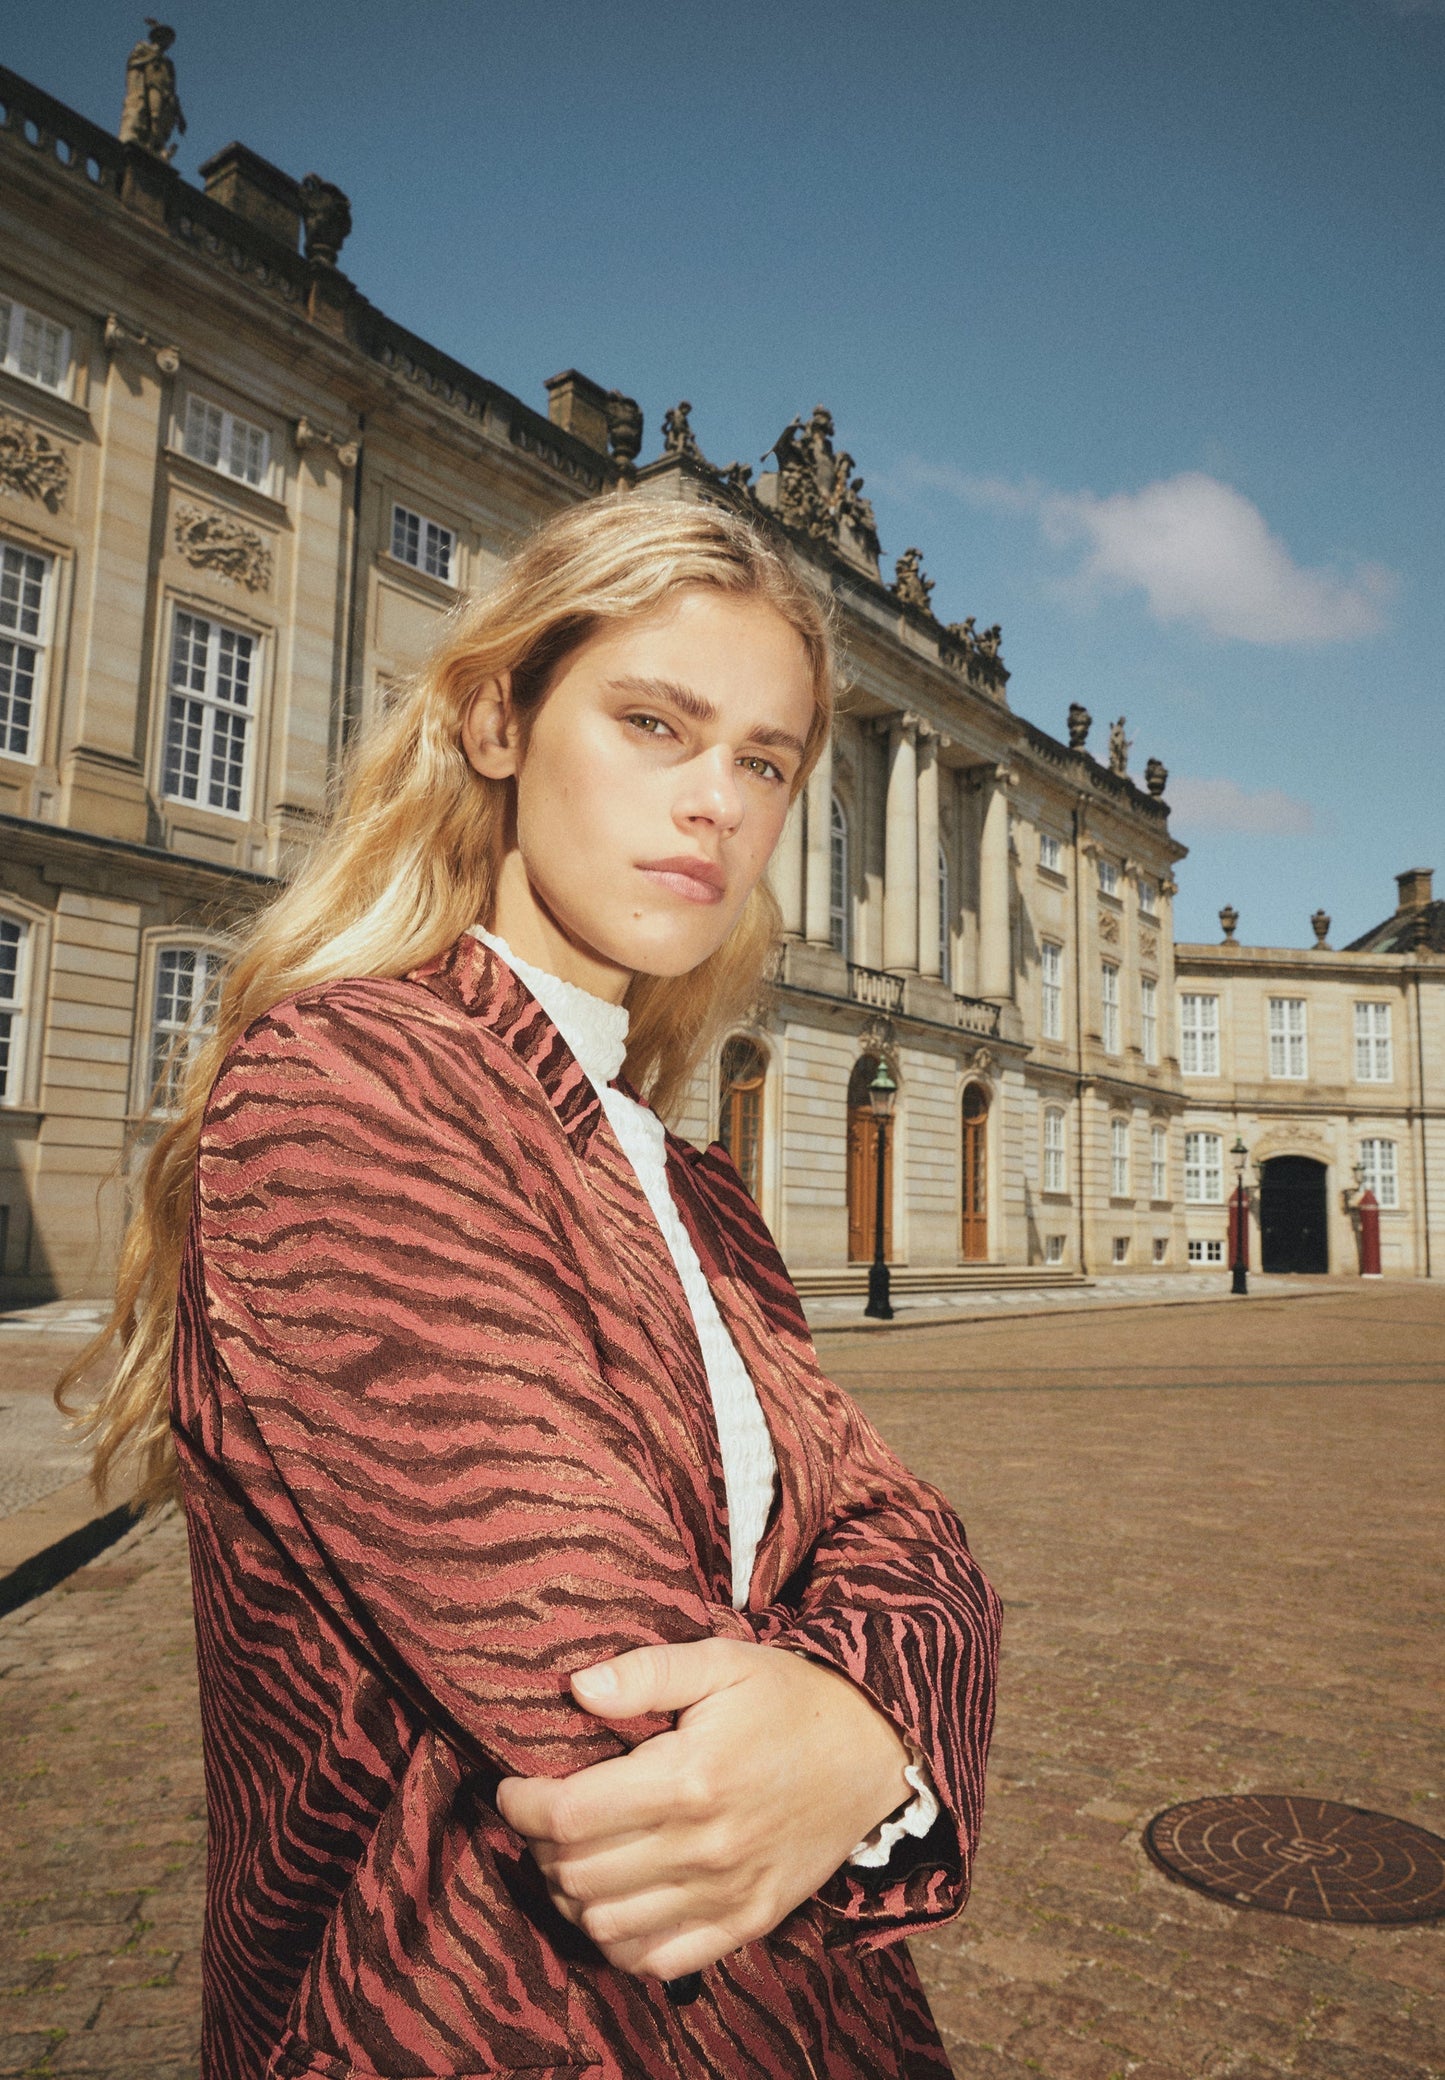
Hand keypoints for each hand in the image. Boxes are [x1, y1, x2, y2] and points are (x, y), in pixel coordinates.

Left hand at [494, 1637, 911, 1979]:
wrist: (873, 1751)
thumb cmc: (790, 1699)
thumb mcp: (722, 1662)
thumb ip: (647, 1673)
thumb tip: (578, 1687)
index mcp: (690, 1779)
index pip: (570, 1817)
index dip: (523, 1807)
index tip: (511, 1788)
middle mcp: (705, 1847)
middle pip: (579, 1875)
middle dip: (539, 1848)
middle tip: (542, 1818)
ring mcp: (727, 1893)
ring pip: (607, 1925)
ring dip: (571, 1897)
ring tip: (572, 1858)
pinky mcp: (747, 1921)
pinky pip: (659, 1960)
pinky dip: (620, 1942)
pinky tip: (615, 1902)